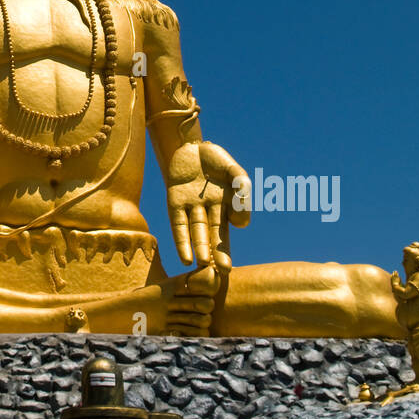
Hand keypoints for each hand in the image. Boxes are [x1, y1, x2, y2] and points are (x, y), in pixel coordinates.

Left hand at [166, 141, 250, 270]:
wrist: (191, 145)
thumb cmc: (216, 159)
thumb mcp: (235, 172)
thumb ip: (243, 189)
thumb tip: (241, 221)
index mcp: (226, 206)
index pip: (230, 228)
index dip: (229, 241)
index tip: (230, 253)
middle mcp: (208, 211)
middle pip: (213, 235)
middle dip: (217, 254)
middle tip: (221, 272)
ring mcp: (192, 208)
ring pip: (196, 231)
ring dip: (199, 248)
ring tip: (202, 265)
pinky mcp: (175, 203)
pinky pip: (178, 224)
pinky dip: (181, 240)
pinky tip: (184, 257)